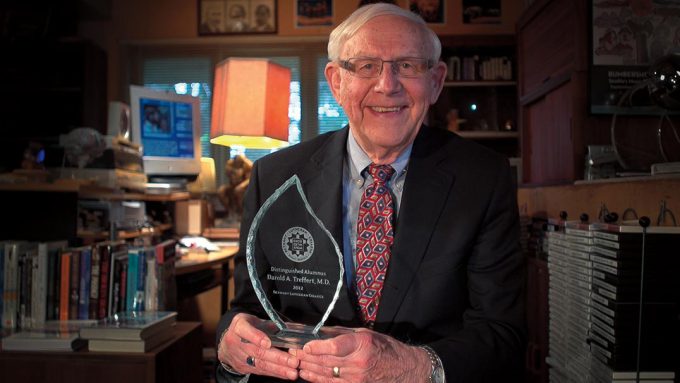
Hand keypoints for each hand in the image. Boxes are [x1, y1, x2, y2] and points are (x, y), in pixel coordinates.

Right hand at [217, 313, 299, 379]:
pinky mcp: (243, 367)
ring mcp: (239, 357)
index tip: (268, 343)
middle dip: (277, 358)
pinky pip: (260, 370)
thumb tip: (297, 328)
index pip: (245, 331)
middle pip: (257, 351)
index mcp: (239, 326)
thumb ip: (271, 324)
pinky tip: (286, 374)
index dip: (257, 337)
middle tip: (293, 361)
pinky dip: (274, 373)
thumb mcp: (255, 321)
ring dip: (278, 369)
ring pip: (260, 363)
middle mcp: (236, 342)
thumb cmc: (247, 328)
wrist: (227, 343)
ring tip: (293, 372)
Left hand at [290, 327, 429, 382]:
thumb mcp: (366, 334)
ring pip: (325, 373)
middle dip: (306, 356)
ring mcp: (356, 378)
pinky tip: (307, 375)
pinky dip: (317, 379)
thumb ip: (343, 335)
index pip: (335, 345)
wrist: (405, 369)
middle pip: (326, 360)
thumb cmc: (385, 349)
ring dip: (308, 368)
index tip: (304, 345)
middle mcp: (358, 362)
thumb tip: (320, 332)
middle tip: (292, 351)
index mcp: (362, 344)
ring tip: (295, 361)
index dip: (317, 347)